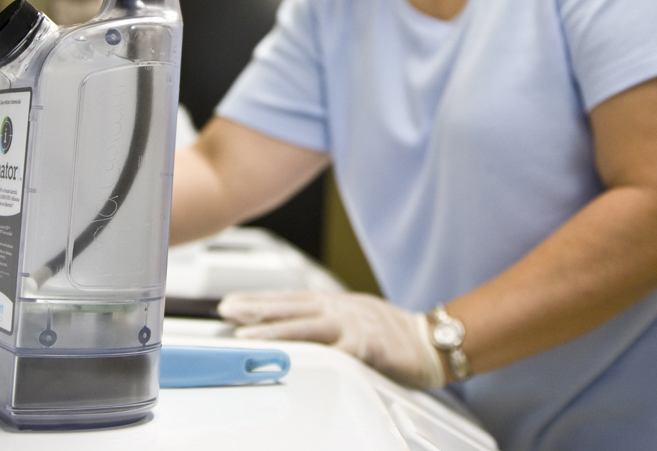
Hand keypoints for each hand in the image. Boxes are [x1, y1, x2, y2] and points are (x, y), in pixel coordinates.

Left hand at [217, 290, 445, 388]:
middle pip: (290, 306)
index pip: (288, 299)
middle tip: (226, 311)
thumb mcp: (352, 320)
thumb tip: (291, 326)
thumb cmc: (391, 335)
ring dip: (273, 330)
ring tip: (245, 335)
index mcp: (333, 303)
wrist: (430, 343)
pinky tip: (292, 356)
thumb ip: (324, 322)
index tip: (232, 303)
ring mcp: (352, 325)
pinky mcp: (366, 346)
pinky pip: (334, 350)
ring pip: (305, 325)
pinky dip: (312, 352)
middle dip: (256, 309)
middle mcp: (339, 309)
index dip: (259, 301)